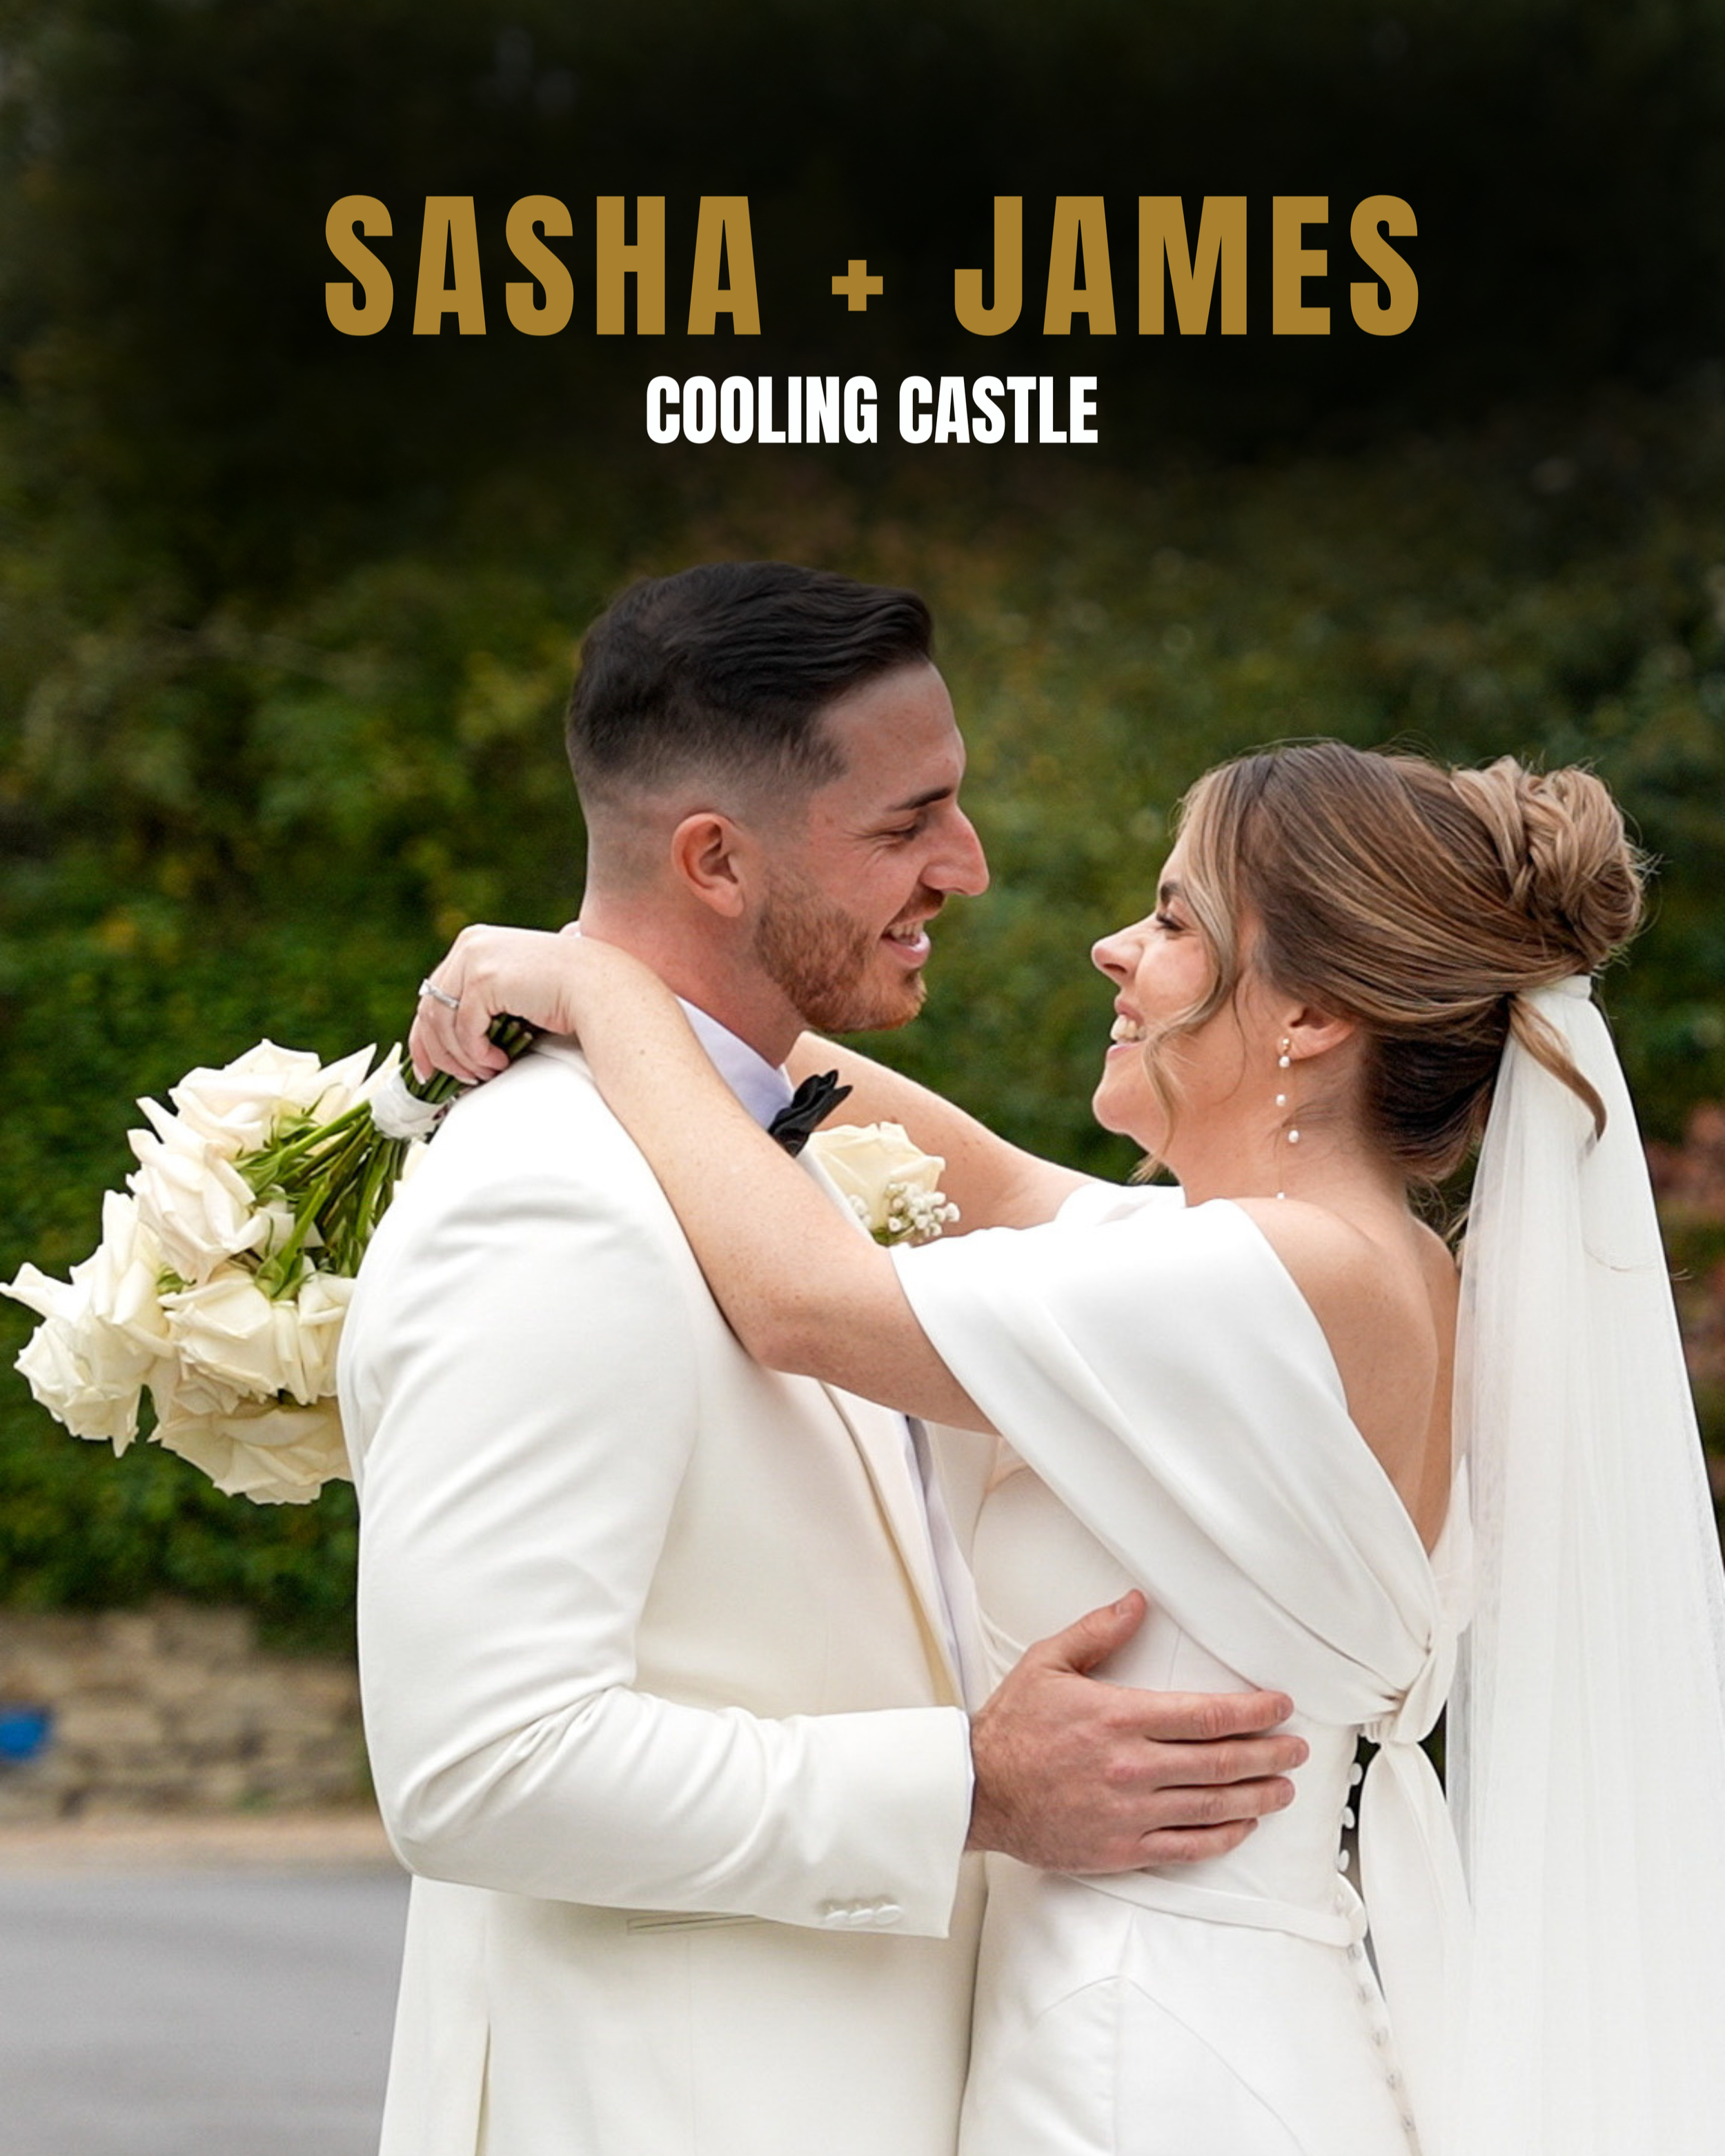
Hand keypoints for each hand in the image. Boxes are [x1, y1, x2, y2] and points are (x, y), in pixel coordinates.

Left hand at [410, 924, 661, 1085]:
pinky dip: (477, 1053)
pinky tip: (499, 1062)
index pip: (432, 995)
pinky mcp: (484, 978)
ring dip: (461, 1058)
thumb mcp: (513, 994)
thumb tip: (447, 1042)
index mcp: (473, 943)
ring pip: (442, 1022)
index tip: (427, 1071)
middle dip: (439, 1053)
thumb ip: (482, 1004)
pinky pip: (464, 1028)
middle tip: (456, 1082)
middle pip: (429, 1009)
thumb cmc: (565, 997)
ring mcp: (474, 957)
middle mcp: (469, 944)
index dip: (424, 1038)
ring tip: (485, 1074)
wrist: (601, 988)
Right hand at [966, 1591, 1306, 1871]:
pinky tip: (1242, 1826)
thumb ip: (1097, 1631)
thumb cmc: (1012, 1727)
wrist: (978, 1791)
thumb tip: (1137, 1604)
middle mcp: (1132, 1767)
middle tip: (1297, 1749)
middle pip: (1222, 1762)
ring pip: (1213, 1807)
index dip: (1254, 1711)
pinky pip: (1186, 1847)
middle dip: (1270, 1753)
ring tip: (1284, 1788)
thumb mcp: (1048, 1663)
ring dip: (1258, 1796)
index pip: (1207, 1715)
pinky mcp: (1122, 1848)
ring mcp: (1130, 1813)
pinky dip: (1222, 1837)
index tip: (1280, 1706)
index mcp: (1119, 1717)